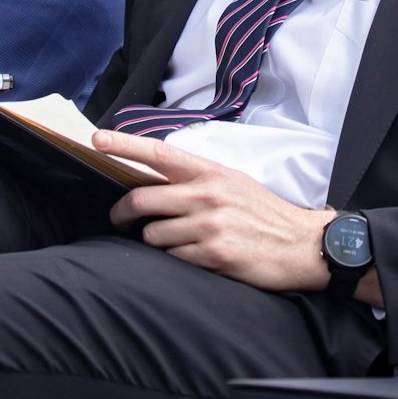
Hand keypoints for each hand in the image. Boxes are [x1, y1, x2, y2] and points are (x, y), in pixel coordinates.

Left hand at [94, 131, 334, 291]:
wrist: (301, 245)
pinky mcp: (213, 254)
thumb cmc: (263, 213)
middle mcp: (207, 195)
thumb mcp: (234, 183)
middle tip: (120, 219)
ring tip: (178, 240)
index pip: (159, 153)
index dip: (124, 145)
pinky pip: (172, 258)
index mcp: (210, 172)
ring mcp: (209, 225)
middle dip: (122, 213)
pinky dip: (176, 259)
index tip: (97, 139)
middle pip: (141, 199)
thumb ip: (196, 180)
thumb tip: (154, 184)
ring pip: (152, 235)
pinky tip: (197, 256)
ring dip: (156, 241)